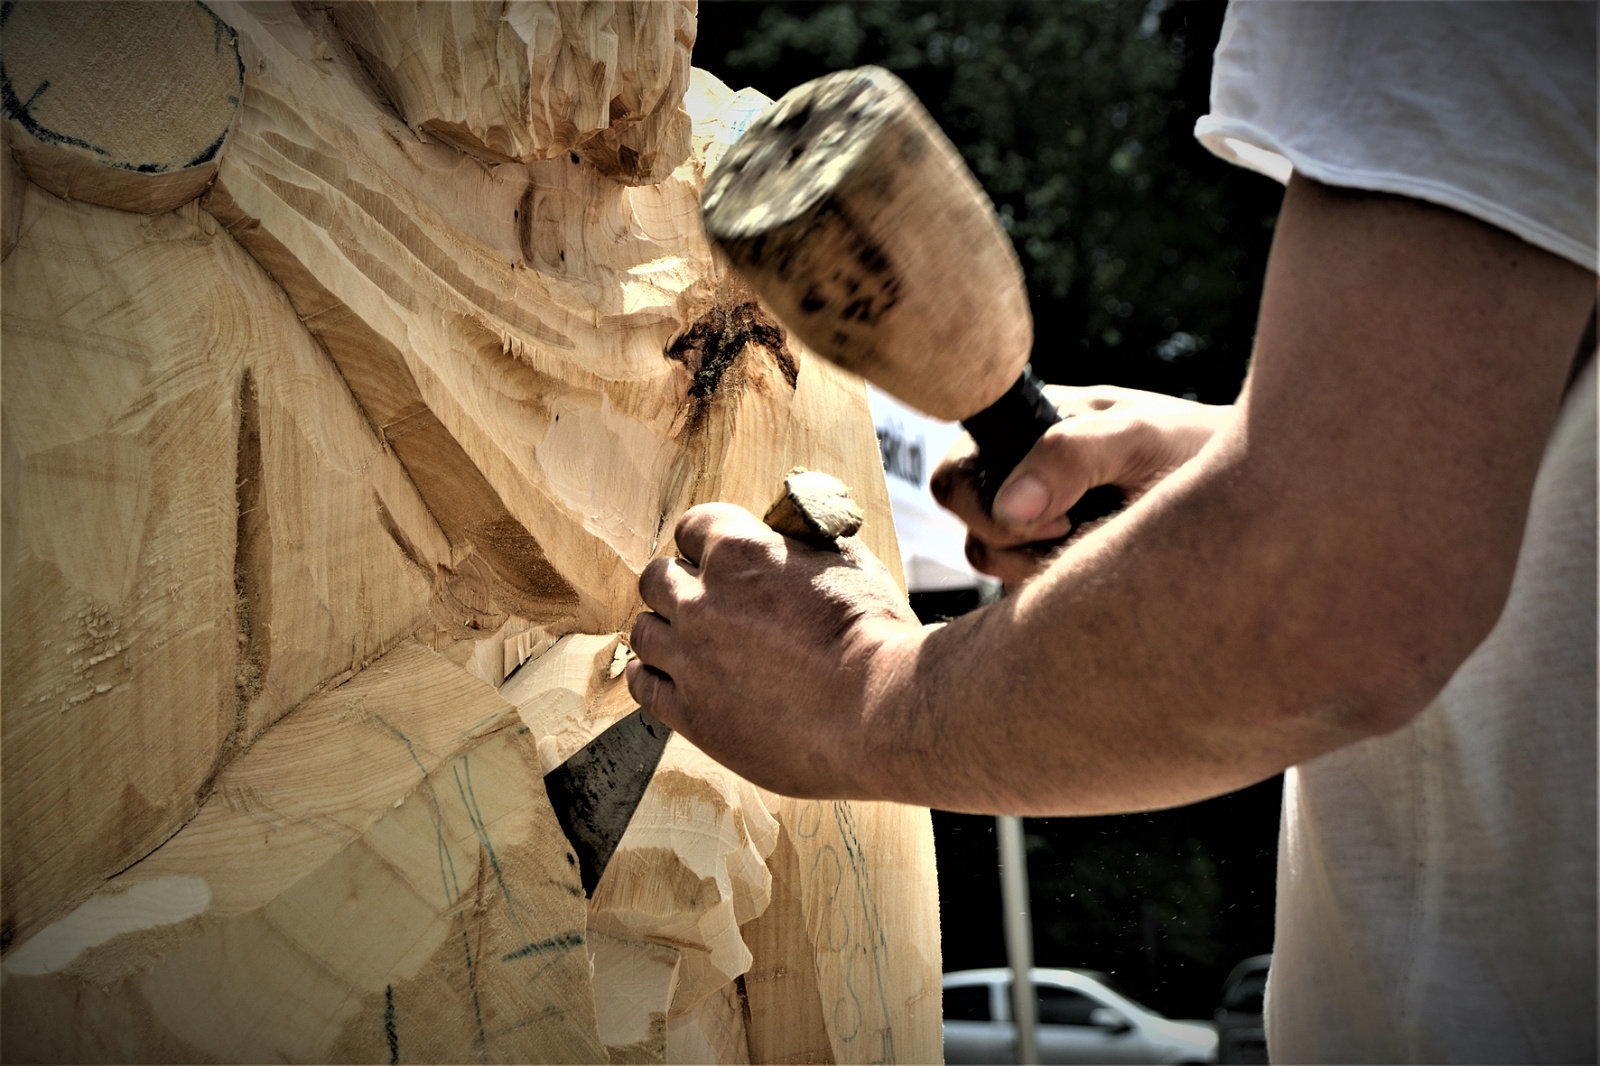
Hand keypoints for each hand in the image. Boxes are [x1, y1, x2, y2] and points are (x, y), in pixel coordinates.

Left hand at [625, 503, 922, 797]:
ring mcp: (690, 659)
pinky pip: (642, 685)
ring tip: (693, 643)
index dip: (707, 541)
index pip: (691, 526)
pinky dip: (652, 675)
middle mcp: (701, 601)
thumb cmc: (875, 635)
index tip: (720, 558)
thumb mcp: (849, 563)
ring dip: (665, 630)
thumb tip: (797, 535)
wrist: (878, 713)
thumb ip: (808, 544)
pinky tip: (673, 677)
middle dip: (680, 583)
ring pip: (644, 631)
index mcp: (739, 551)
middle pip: (657, 578)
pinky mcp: (691, 714)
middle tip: (708, 603)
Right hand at [931, 385, 1231, 584]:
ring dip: (1040, 564)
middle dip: (1015, 542)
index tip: (1060, 516)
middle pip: (969, 522)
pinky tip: (1104, 563)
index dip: (990, 505)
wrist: (1260, 494)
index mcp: (1030, 427)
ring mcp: (1040, 515)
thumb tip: (1009, 508)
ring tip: (1103, 544)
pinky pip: (1024, 585)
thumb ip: (1071, 457)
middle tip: (1080, 534)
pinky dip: (1057, 580)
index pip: (957, 472)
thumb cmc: (1202, 451)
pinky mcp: (1057, 556)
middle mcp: (1024, 469)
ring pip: (993, 559)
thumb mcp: (1141, 439)